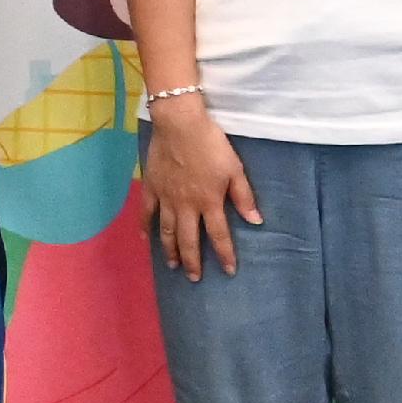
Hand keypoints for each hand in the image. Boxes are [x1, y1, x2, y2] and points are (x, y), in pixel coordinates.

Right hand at [146, 100, 263, 279]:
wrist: (179, 125)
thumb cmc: (211, 144)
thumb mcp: (235, 168)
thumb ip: (243, 196)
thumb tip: (255, 221)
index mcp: (209, 201)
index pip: (219, 235)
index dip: (225, 254)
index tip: (228, 271)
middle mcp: (186, 206)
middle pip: (189, 240)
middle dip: (193, 261)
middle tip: (194, 278)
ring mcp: (166, 199)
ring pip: (167, 232)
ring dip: (170, 250)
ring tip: (172, 265)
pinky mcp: (151, 188)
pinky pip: (147, 213)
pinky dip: (146, 228)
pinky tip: (146, 240)